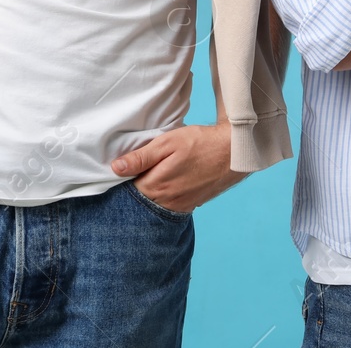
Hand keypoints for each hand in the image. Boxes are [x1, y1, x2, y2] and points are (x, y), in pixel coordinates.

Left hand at [112, 123, 246, 214]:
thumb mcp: (168, 143)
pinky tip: (169, 184)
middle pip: (140, 200)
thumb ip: (141, 157)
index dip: (123, 180)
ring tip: (155, 176)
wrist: (234, 152)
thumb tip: (116, 168)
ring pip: (155, 205)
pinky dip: (165, 198)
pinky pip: (170, 207)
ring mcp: (180, 206)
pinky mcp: (191, 205)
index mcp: (157, 186)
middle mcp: (167, 201)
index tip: (123, 171)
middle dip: (135, 189)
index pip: (128, 190)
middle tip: (137, 173)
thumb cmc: (201, 143)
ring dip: (151, 195)